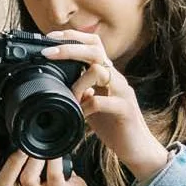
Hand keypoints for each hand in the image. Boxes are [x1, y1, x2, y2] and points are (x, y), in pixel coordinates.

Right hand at [0, 138, 90, 185]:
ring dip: (32, 159)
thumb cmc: (40, 175)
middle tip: (20, 147)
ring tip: (38, 147)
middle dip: (10, 162)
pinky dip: (53, 160)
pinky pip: (53, 176)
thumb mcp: (18, 162)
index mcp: (3, 183)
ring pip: (27, 179)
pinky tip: (55, 151)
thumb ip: (2, 143)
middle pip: (1, 185)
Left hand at [40, 29, 170, 183]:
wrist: (137, 148)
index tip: (49, 39)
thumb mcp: (91, 104)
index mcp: (107, 75)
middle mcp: (116, 78)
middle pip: (95, 49)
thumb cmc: (114, 125)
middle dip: (70, 48)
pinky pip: (102, 101)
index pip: (92, 44)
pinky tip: (80, 116)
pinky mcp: (125, 109)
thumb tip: (59, 83)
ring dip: (77, 83)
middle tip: (49, 53)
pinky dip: (86, 107)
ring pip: (99, 71)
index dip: (72, 37)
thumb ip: (80, 91)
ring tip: (69, 99)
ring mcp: (122, 92)